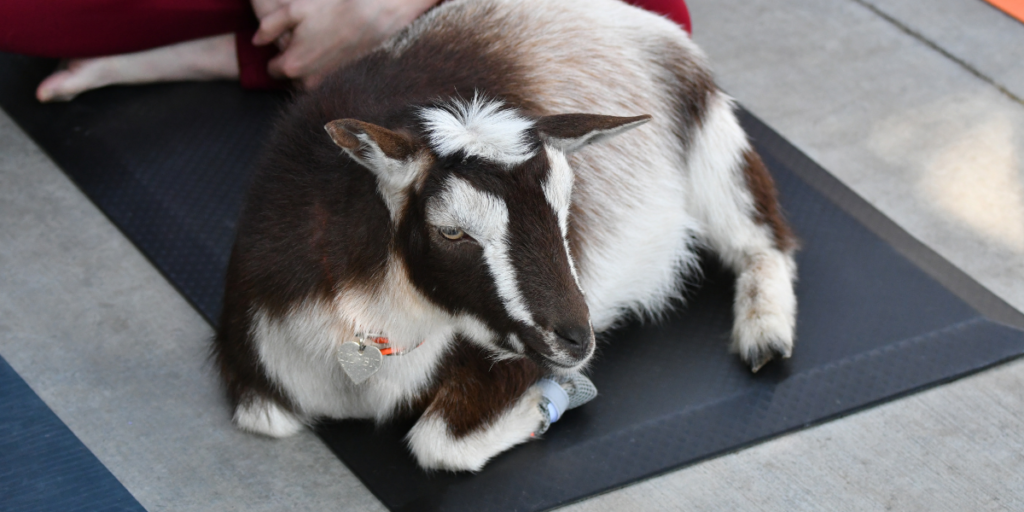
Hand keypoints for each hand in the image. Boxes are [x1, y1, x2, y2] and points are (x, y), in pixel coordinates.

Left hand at [252, 0, 437, 88]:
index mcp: (292, 66)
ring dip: (310, 66)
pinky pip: (327, 80)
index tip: (288, 39)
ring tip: (321, 43)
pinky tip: (335, 48)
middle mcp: (308, 82)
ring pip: (309, 79)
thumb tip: (256, 41)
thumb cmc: (333, 10)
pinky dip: (326, 68)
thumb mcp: (293, 10)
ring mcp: (328, 85)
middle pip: (291, 77)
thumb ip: (268, 26)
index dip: (277, 52)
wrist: (373, 16)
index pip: (272, 69)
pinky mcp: (343, 82)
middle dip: (294, 61)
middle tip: (306, 39)